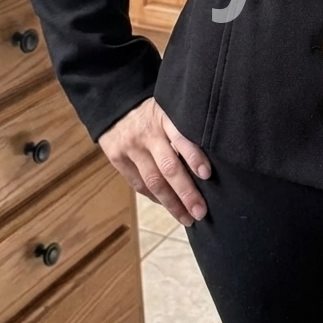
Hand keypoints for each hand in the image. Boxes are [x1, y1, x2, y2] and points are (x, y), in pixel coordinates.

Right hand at [98, 97, 211, 227]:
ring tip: (187, 218)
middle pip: (168, 167)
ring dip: (172, 203)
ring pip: (153, 181)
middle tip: (200, 211)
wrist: (114, 104)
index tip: (207, 174)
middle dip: (186, 192)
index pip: (182, 138)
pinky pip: (139, 184)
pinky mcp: (117, 158)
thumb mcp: (170, 109)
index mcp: (165, 117)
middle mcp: (147, 133)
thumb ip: (184, 129)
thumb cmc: (153, 112)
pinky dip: (155, 198)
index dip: (194, 157)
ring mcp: (130, 147)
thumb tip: (208, 162)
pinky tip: (168, 206)